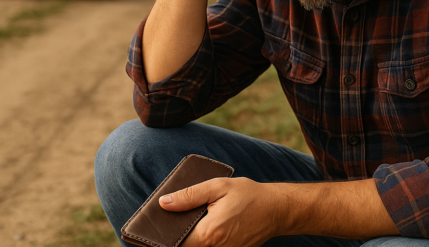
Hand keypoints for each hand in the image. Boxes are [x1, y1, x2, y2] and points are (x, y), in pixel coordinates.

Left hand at [160, 177, 283, 246]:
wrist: (277, 209)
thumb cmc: (249, 195)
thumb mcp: (218, 187)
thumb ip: (190, 195)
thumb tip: (164, 203)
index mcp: (209, 233)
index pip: (175, 243)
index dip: (161, 238)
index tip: (151, 229)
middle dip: (174, 237)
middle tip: (167, 224)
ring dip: (189, 239)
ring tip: (188, 223)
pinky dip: (203, 240)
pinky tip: (202, 227)